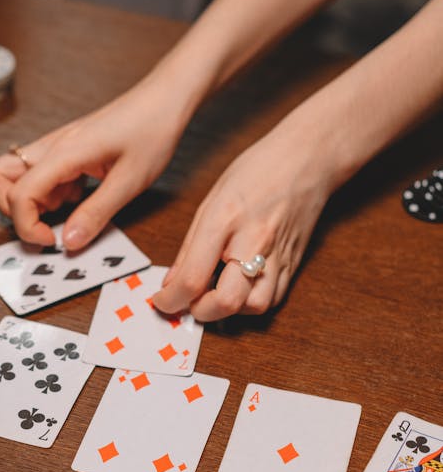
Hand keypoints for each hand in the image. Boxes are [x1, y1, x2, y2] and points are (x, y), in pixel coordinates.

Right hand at [0, 78, 186, 248]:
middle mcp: (52, 146)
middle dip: (15, 210)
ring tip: (70, 209)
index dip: (27, 225)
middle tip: (48, 226)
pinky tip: (81, 196)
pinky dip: (51, 193)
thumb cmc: (152, 130)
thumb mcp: (129, 182)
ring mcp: (57, 146)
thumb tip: (68, 242)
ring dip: (33, 201)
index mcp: (64, 152)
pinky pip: (41, 174)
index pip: (18, 193)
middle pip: (0, 177)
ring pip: (17, 175)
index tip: (52, 241)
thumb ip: (96, 214)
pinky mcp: (66, 150)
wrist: (164, 99)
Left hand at [153, 122, 332, 321]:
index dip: (172, 300)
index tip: (163, 302)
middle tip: (189, 303)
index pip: (193, 277)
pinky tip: (240, 288)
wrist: (308, 159)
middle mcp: (254, 241)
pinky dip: (251, 303)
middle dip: (200, 312)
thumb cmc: (259, 171)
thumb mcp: (211, 200)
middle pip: (226, 302)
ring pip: (253, 307)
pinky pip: (272, 299)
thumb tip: (172, 282)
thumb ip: (190, 247)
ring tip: (216, 292)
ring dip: (230, 311)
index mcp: (225, 219)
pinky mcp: (293, 264)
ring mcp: (278, 255)